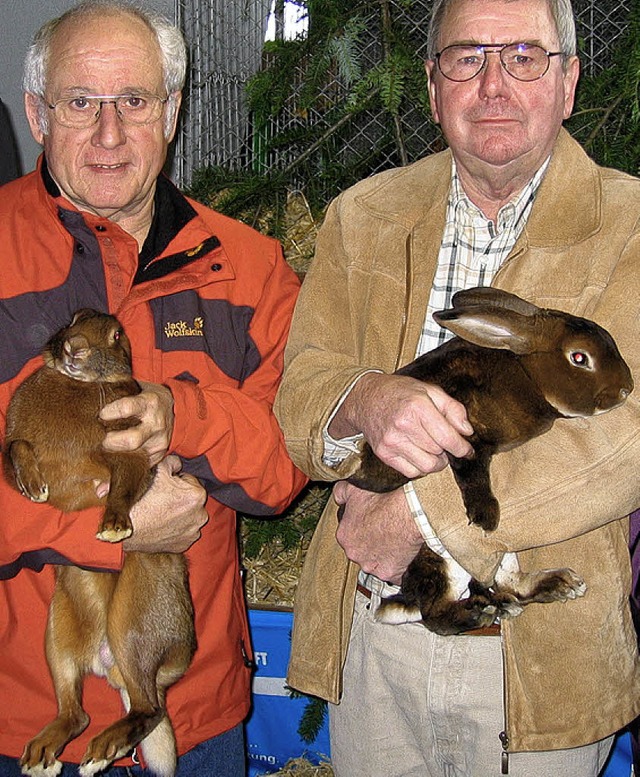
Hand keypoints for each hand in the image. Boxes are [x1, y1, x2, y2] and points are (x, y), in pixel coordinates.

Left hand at [100, 380, 173, 465]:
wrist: (180, 411)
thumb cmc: (151, 398)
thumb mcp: (138, 386)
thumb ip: (115, 384)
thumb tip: (89, 382)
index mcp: (149, 403)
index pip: (126, 408)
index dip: (109, 412)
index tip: (101, 414)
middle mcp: (156, 424)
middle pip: (130, 440)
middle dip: (110, 441)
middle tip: (100, 438)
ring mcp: (158, 442)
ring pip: (133, 455)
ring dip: (115, 453)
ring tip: (106, 447)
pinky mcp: (159, 455)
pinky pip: (138, 463)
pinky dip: (125, 461)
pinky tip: (117, 456)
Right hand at [123, 455, 207, 552]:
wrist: (124, 528)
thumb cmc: (142, 500)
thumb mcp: (157, 470)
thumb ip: (172, 462)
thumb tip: (178, 463)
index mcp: (197, 495)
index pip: (189, 480)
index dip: (175, 481)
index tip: (164, 487)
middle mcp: (201, 515)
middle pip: (191, 499)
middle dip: (179, 497)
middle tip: (160, 499)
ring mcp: (193, 532)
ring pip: (188, 515)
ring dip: (179, 513)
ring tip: (160, 512)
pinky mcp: (185, 544)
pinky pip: (184, 532)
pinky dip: (176, 529)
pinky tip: (162, 525)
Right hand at [330, 373, 472, 479]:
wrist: (366, 399)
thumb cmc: (400, 392)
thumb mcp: (429, 390)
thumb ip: (453, 408)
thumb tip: (467, 431)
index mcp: (418, 407)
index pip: (448, 438)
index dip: (462, 448)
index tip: (466, 450)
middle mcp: (403, 425)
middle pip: (439, 452)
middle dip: (447, 451)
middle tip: (444, 443)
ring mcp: (391, 442)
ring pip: (427, 466)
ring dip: (435, 462)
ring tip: (433, 450)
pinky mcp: (384, 454)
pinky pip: (411, 472)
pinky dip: (420, 467)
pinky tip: (419, 454)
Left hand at [333, 480, 423, 584]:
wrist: (407, 514)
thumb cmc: (382, 502)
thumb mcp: (354, 490)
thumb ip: (340, 493)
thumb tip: (338, 497)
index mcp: (344, 536)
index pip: (349, 535)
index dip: (360, 529)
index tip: (370, 523)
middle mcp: (354, 554)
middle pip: (360, 551)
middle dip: (369, 544)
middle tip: (382, 532)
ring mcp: (371, 566)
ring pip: (374, 564)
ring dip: (381, 556)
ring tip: (393, 542)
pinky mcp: (388, 573)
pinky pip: (392, 575)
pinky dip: (396, 568)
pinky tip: (402, 556)